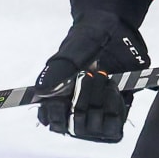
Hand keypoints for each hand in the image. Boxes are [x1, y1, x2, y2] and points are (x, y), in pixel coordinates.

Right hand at [34, 10, 148, 142]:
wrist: (117, 29)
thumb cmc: (89, 39)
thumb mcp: (73, 50)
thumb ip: (58, 69)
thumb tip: (41, 90)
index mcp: (56, 95)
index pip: (49, 119)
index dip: (54, 113)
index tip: (62, 97)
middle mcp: (75, 109)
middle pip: (72, 127)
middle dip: (81, 102)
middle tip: (88, 75)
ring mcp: (95, 115)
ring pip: (92, 128)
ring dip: (98, 101)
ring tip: (104, 77)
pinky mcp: (116, 115)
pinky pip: (114, 127)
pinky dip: (114, 107)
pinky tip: (113, 87)